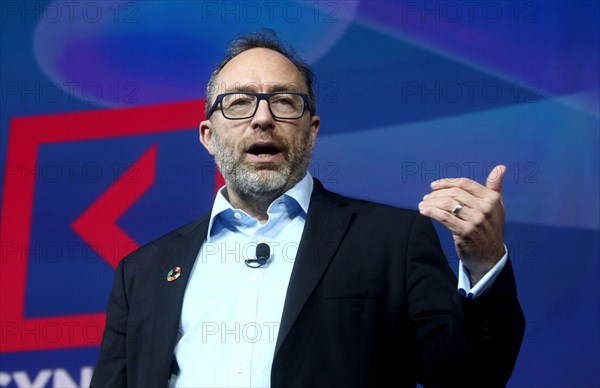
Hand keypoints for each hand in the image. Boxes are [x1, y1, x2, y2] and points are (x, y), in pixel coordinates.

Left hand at [418, 165, 505, 283]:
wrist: (490, 256)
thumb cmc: (490, 228)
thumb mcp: (496, 206)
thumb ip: (496, 186)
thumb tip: (501, 167)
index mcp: (492, 199)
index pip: (465, 183)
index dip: (447, 182)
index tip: (434, 185)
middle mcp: (485, 208)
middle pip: (454, 193)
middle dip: (437, 193)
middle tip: (426, 197)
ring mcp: (475, 221)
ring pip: (447, 204)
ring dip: (431, 202)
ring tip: (423, 204)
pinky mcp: (465, 232)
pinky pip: (443, 217)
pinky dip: (431, 212)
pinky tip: (423, 211)